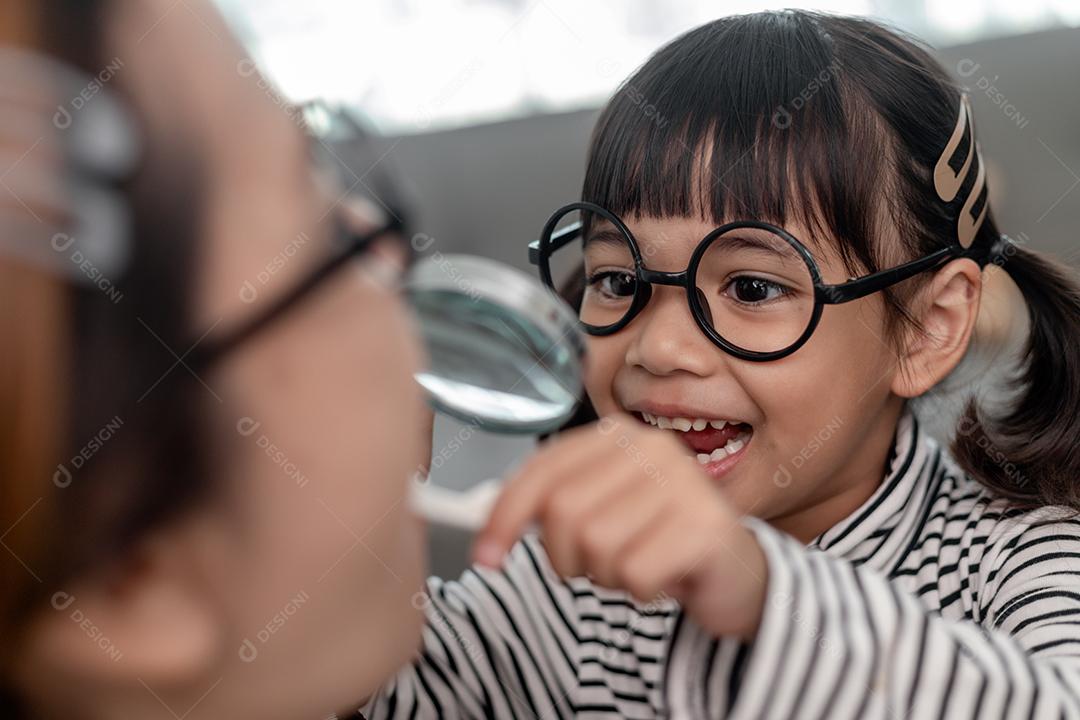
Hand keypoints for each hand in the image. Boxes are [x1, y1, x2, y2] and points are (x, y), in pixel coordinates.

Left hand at [473, 414, 768, 639]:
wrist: (738, 575)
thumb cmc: (660, 540)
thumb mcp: (602, 511)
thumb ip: (550, 506)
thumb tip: (489, 524)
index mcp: (619, 437)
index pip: (542, 471)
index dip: (504, 516)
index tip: (486, 556)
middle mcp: (653, 448)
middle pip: (562, 512)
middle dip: (565, 555)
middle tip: (594, 565)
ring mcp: (684, 485)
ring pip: (596, 546)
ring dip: (606, 575)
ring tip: (636, 565)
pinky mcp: (706, 528)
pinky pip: (635, 574)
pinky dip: (640, 591)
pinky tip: (664, 579)